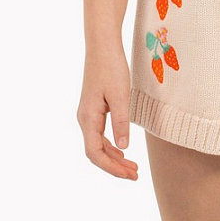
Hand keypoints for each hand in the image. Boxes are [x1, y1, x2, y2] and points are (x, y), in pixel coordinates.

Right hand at [77, 45, 138, 179]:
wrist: (102, 45)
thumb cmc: (111, 67)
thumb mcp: (120, 95)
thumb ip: (121, 122)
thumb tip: (123, 148)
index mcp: (88, 118)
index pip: (95, 154)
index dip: (111, 168)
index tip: (130, 175)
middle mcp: (84, 119)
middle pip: (96, 152)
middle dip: (114, 167)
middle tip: (135, 175)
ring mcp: (87, 114)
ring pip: (97, 144)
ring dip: (114, 158)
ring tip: (132, 167)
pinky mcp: (93, 108)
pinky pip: (99, 134)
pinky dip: (111, 145)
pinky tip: (122, 149)